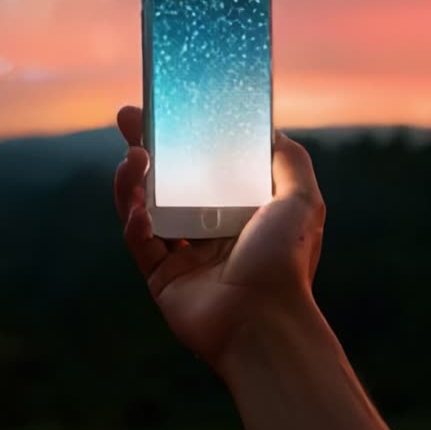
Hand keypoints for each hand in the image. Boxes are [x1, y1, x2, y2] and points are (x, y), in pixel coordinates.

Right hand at [114, 105, 325, 375]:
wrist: (264, 321)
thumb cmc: (286, 260)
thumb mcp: (302, 198)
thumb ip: (289, 159)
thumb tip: (270, 129)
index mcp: (242, 210)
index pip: (206, 165)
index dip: (185, 136)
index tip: (167, 108)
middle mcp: (212, 231)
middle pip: (170, 181)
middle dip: (147, 148)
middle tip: (127, 117)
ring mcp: (186, 256)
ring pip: (147, 209)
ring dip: (134, 182)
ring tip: (133, 159)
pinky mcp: (163, 280)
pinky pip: (140, 245)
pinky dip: (135, 224)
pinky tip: (139, 211)